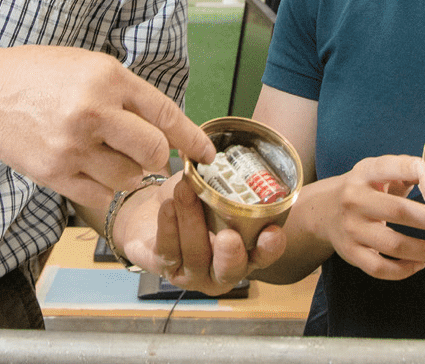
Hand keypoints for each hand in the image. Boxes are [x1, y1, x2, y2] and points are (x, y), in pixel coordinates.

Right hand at [0, 45, 213, 213]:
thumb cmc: (39, 75)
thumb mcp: (88, 65)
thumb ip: (126, 93)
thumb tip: (166, 129)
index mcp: (107, 78)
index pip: (166, 114)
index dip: (193, 138)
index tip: (207, 154)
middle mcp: (93, 111)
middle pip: (153, 150)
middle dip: (157, 157)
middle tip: (149, 155)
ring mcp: (73, 146)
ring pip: (128, 177)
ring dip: (129, 173)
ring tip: (109, 156)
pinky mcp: (54, 173)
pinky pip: (100, 193)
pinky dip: (104, 187)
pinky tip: (91, 169)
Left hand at [117, 172, 286, 295]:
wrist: (152, 210)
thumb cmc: (192, 200)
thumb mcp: (213, 187)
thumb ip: (228, 177)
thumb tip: (233, 150)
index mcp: (243, 251)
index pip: (264, 255)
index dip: (271, 247)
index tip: (271, 231)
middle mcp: (221, 269)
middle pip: (230, 270)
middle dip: (230, 254)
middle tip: (228, 235)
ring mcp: (193, 273)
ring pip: (195, 256)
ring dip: (191, 223)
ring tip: (185, 193)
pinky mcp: (165, 268)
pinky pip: (167, 252)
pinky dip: (168, 227)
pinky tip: (167, 207)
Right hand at [303, 155, 424, 279]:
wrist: (323, 210)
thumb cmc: (364, 188)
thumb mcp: (377, 171)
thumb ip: (406, 170)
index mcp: (363, 173)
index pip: (390, 167)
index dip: (416, 170)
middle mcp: (354, 199)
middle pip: (398, 210)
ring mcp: (351, 228)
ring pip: (392, 244)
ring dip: (424, 250)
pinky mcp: (350, 252)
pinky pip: (379, 268)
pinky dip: (403, 270)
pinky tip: (420, 265)